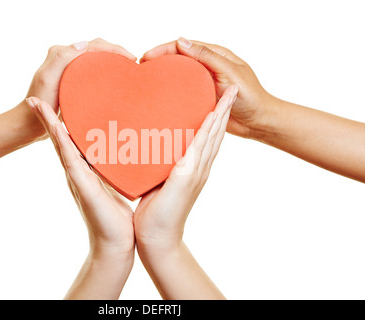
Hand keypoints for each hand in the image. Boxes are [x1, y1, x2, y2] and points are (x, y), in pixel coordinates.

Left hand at [18, 39, 135, 141]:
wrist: (30, 123)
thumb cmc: (39, 105)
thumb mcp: (49, 80)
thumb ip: (62, 59)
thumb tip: (83, 45)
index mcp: (60, 53)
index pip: (93, 45)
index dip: (114, 49)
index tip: (131, 59)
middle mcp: (65, 57)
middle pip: (97, 48)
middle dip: (117, 52)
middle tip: (133, 64)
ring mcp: (69, 69)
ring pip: (97, 58)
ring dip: (113, 60)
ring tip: (128, 70)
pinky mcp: (72, 80)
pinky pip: (93, 70)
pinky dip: (107, 70)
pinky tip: (116, 80)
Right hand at [25, 97, 134, 298]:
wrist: (118, 242)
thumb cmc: (119, 216)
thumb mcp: (117, 184)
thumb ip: (114, 169)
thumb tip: (122, 152)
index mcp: (85, 170)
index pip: (72, 140)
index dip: (62, 122)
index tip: (58, 101)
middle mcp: (77, 171)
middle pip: (60, 139)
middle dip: (48, 118)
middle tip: (35, 97)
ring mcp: (76, 178)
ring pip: (59, 144)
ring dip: (47, 124)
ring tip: (35, 102)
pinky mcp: (81, 185)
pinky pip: (68, 159)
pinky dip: (59, 141)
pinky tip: (54, 126)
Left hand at [134, 85, 237, 250]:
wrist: (156, 237)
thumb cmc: (154, 212)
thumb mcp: (157, 181)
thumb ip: (159, 165)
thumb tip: (149, 149)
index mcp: (193, 168)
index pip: (207, 138)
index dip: (215, 117)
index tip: (220, 97)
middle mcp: (199, 168)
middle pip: (216, 133)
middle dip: (225, 110)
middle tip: (233, 88)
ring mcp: (196, 172)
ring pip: (213, 136)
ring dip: (222, 114)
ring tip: (231, 93)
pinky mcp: (187, 176)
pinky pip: (200, 147)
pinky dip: (208, 130)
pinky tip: (214, 114)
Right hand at [141, 38, 275, 138]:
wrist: (258, 121)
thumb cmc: (250, 96)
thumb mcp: (228, 72)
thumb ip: (206, 56)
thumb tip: (180, 41)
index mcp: (215, 55)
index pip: (184, 46)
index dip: (163, 49)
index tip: (147, 57)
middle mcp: (208, 67)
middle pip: (178, 59)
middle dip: (159, 61)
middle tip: (141, 68)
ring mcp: (204, 83)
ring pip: (179, 76)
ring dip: (163, 76)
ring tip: (146, 81)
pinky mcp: (203, 99)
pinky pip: (183, 93)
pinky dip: (170, 93)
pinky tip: (159, 98)